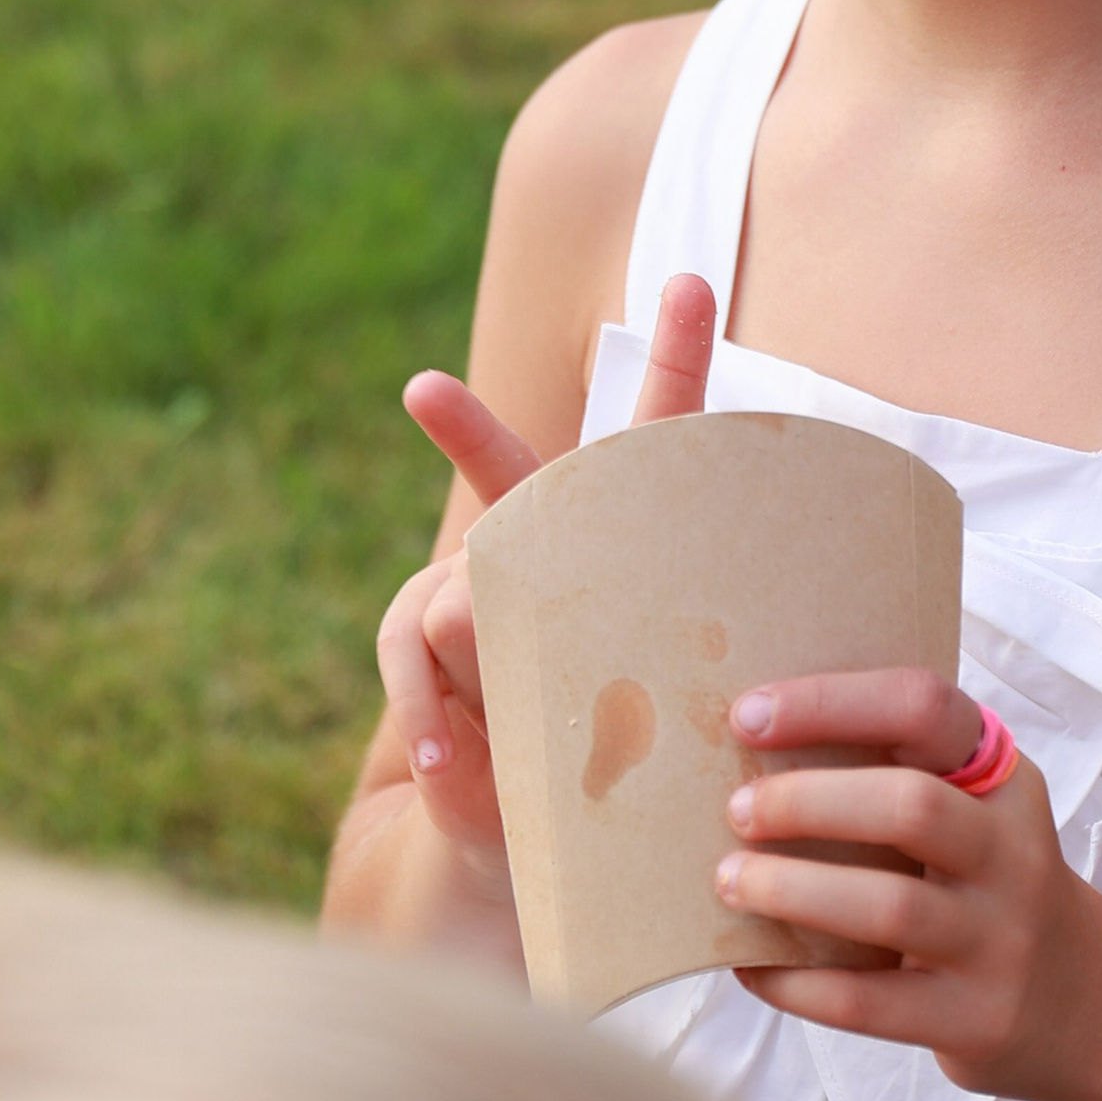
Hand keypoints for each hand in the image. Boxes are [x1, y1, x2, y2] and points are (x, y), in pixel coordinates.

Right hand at [375, 272, 717, 855]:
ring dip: (487, 675)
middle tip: (422, 388)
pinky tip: (446, 759)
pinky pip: (412, 651)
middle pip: (507, 477)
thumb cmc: (618, 756)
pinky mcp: (417, 632)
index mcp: (624, 541)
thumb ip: (628, 687)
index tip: (689, 281)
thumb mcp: (654, 725)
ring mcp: (469, 582)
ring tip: (514, 730)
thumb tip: (540, 676)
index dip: (677, 356)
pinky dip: (429, 713)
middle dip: (465, 429)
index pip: (658, 436)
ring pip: (462, 599)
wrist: (525, 819)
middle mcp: (538, 542)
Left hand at [716, 672, 1084, 1099]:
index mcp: (1002, 779)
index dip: (830, 703)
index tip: (748, 715)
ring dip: (792, 890)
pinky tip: (751, 965)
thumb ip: (894, 777)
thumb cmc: (987, 885)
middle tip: (737, 810)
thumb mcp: (976, 813)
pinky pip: (869, 1002)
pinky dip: (795, 982)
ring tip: (729, 882)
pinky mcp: (976, 1019)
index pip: (925, 708)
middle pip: (911, 806)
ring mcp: (1001, 941)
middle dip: (807, 802)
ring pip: (891, 906)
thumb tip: (747, 757)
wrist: (1084, 1002)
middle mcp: (1014, 853)